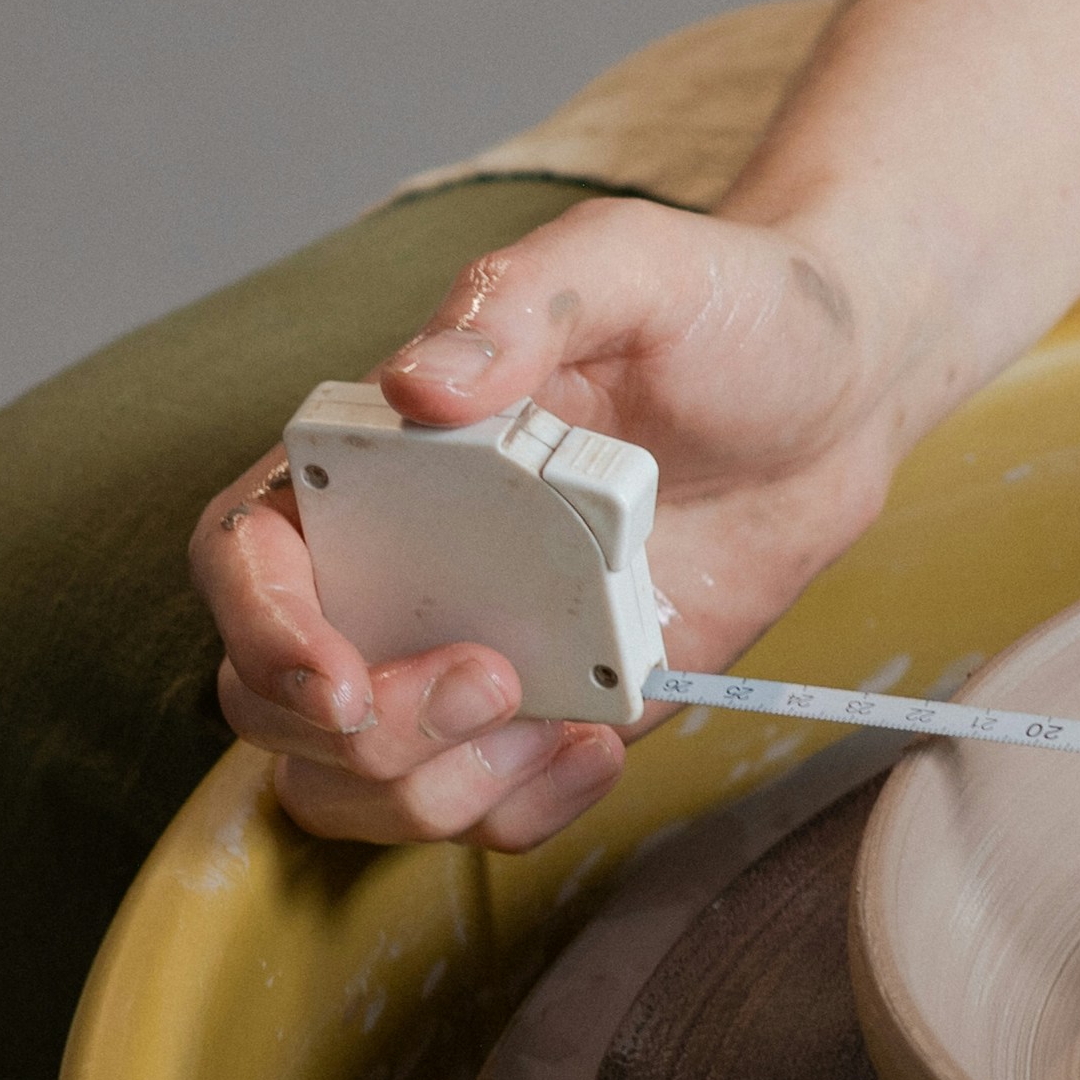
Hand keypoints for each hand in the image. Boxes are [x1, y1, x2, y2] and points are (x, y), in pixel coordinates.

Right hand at [192, 195, 914, 850]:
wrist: (837, 396)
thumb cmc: (722, 310)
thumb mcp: (628, 268)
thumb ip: (521, 307)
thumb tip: (416, 384)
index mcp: (373, 457)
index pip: (241, 556)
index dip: (261, 630)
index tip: (341, 680)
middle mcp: (393, 564)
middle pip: (273, 704)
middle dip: (364, 735)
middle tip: (496, 680)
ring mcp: (461, 650)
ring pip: (357, 784)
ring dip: (433, 793)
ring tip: (551, 724)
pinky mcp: (546, 714)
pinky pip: (482, 812)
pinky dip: (525, 810)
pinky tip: (601, 742)